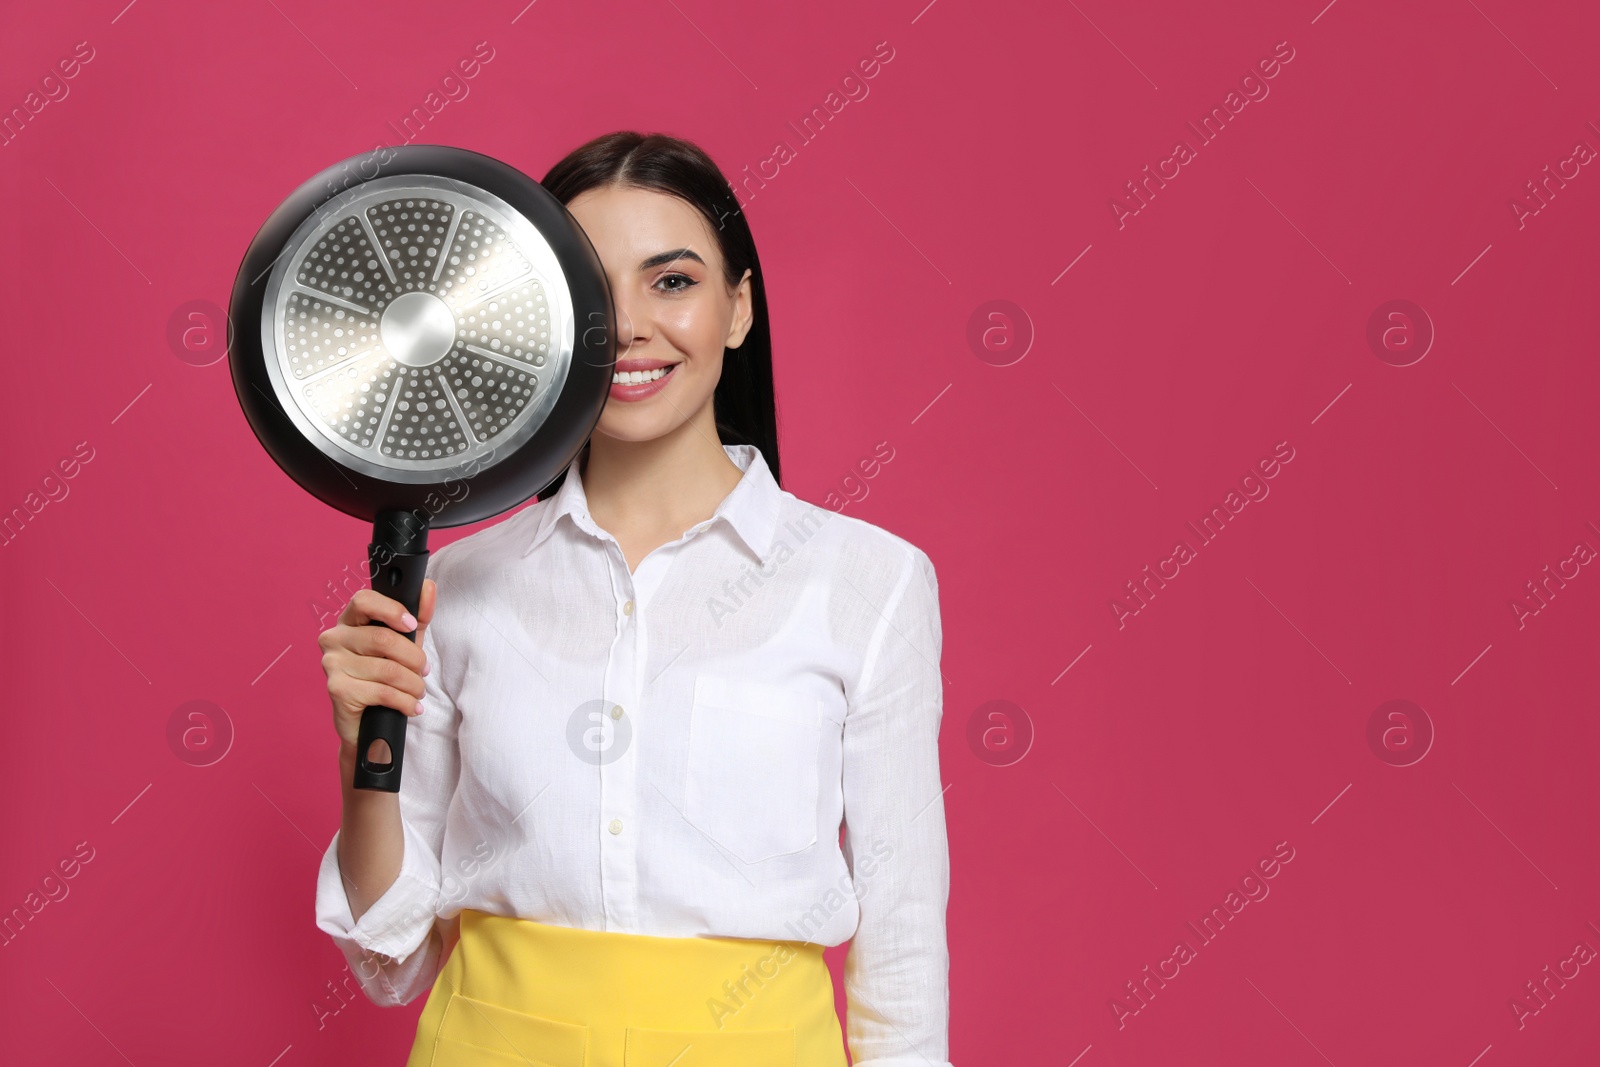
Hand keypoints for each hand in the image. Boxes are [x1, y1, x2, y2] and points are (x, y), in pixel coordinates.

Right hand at [318, 579, 436, 751]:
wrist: (367, 724)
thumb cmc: (385, 676)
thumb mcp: (406, 643)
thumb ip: (417, 615)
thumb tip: (428, 586)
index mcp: (349, 621)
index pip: (364, 600)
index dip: (391, 610)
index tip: (411, 625)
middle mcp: (334, 638)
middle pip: (383, 638)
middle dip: (414, 658)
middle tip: (423, 672)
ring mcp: (332, 664)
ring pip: (387, 669)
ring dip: (413, 684)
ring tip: (418, 692)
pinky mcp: (337, 690)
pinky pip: (382, 692)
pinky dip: (405, 702)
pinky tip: (411, 707)